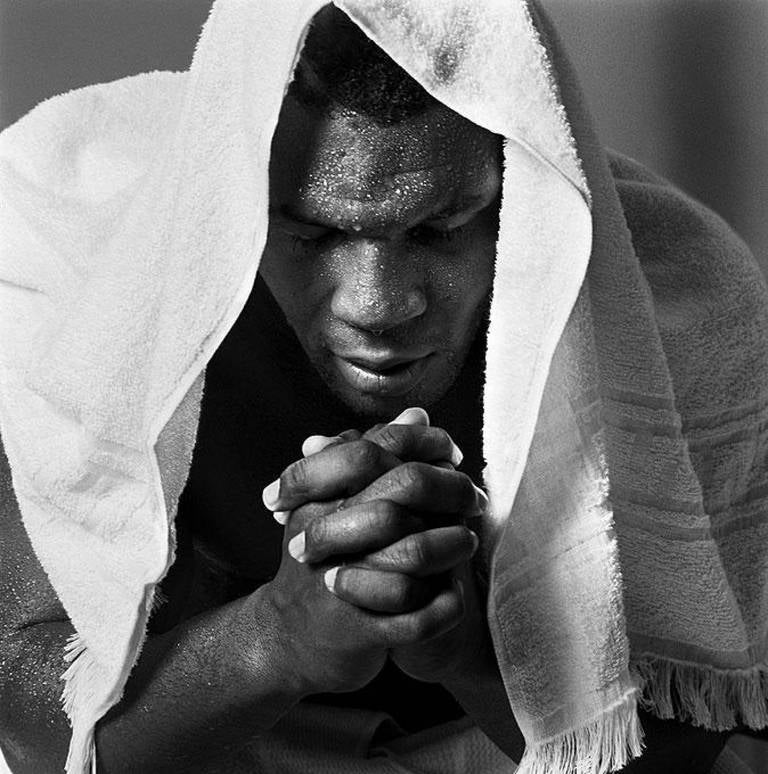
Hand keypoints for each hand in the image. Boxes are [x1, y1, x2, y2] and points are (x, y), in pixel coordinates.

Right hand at [263, 408, 488, 686]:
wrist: (286, 641)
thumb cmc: (322, 563)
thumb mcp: (335, 504)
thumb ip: (373, 459)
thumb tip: (417, 414)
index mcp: (318, 498)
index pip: (373, 449)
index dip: (423, 443)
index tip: (452, 453)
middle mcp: (324, 534)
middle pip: (402, 491)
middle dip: (450, 489)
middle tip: (473, 500)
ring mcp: (339, 583)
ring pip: (414, 554)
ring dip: (452, 545)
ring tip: (467, 542)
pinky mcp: (355, 631)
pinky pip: (415, 618)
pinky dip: (444, 606)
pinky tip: (453, 594)